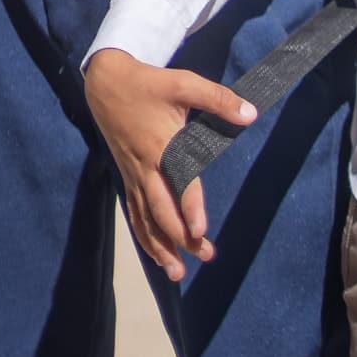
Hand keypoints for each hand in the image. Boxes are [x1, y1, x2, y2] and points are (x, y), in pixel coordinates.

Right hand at [83, 48, 255, 282]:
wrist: (105, 83)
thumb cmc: (149, 84)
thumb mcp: (185, 84)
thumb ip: (218, 99)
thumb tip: (250, 114)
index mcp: (160, 146)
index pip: (178, 183)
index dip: (189, 207)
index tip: (200, 231)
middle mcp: (144, 167)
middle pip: (161, 211)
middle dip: (180, 238)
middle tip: (205, 255)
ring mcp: (133, 175)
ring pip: (144, 220)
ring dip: (160, 247)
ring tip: (177, 273)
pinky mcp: (127, 177)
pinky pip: (134, 214)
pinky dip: (145, 237)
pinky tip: (157, 254)